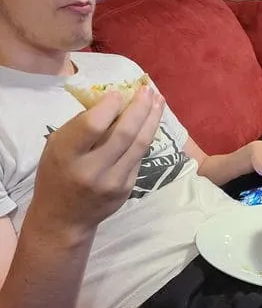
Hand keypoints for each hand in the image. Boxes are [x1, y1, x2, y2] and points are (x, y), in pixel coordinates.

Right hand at [31, 86, 164, 237]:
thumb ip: (81, 125)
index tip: (119, 92)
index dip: (110, 106)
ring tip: (158, 101)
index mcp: (67, 155)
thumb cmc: (57, 173)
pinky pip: (140, 157)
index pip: (93, 126)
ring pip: (140, 145)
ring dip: (152, 120)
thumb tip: (113, 101)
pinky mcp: (127, 188)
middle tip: (147, 90)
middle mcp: (91, 170)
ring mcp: (113, 181)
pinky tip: (151, 122)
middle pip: (124, 133)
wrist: (64, 217)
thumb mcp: (57, 146)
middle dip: (139, 108)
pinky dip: (146, 137)